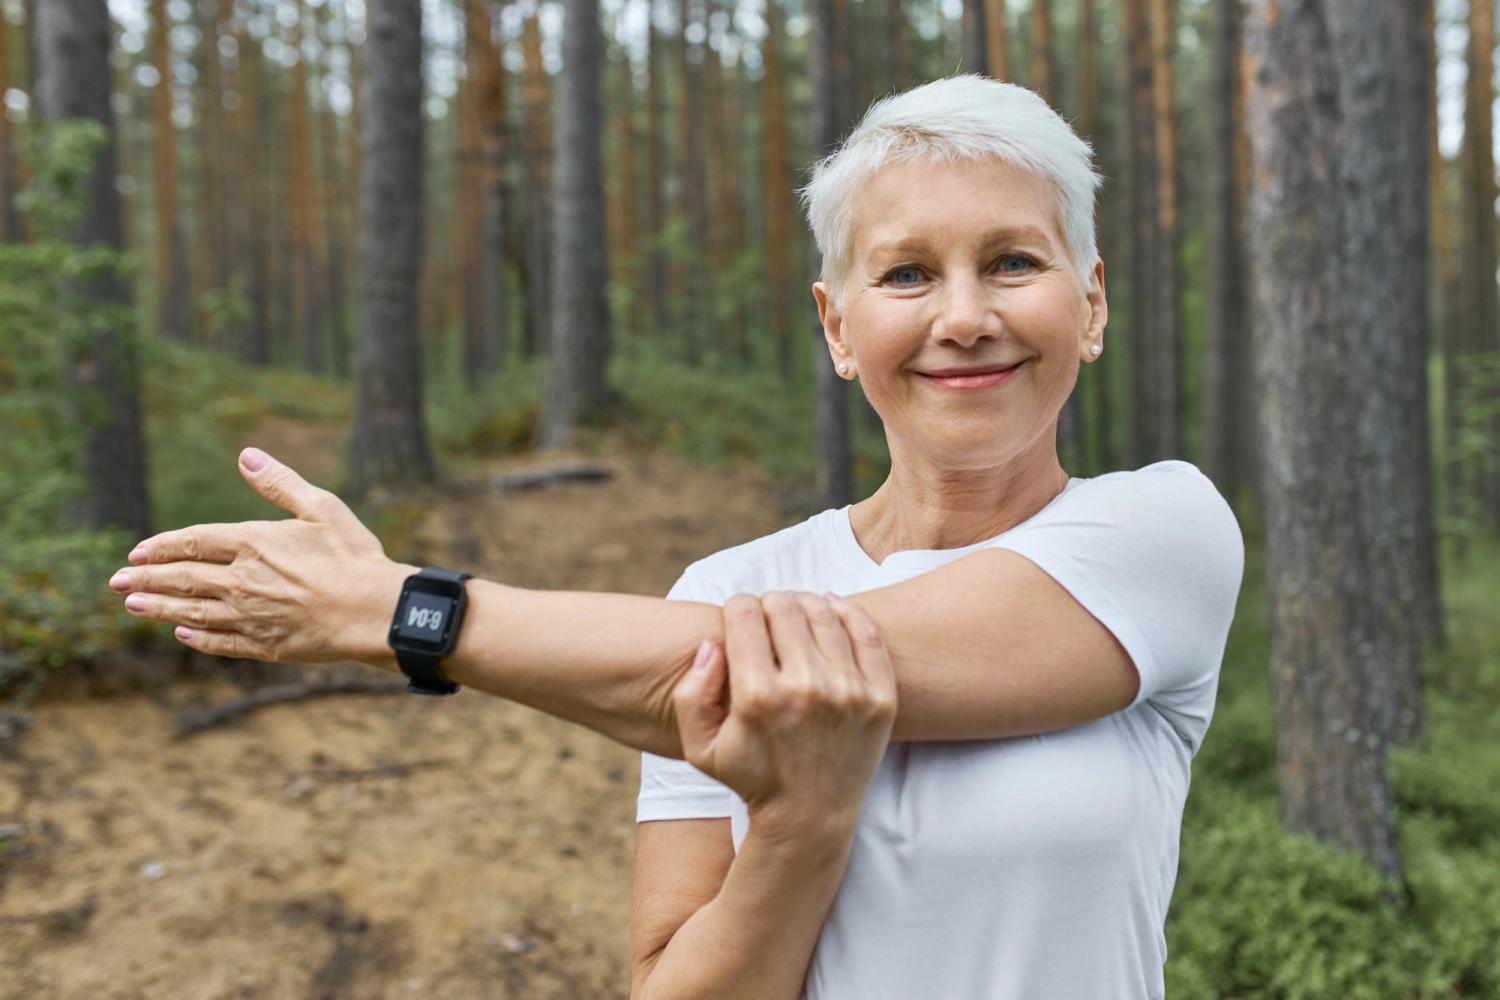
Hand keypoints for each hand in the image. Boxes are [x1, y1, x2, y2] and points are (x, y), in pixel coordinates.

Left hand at [106, 447, 415, 667]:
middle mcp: (242, 581)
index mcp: (253, 543)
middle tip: (116, 582)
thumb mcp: (321, 507)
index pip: (193, 541)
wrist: (374, 610)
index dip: (162, 546)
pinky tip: (182, 634)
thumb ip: (279, 483)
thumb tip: (246, 455)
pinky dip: (197, 638)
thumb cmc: (354, 555)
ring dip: (159, 609)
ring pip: (192, 612)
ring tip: (133, 607)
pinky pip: (219, 642)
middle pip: (182, 578)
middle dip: (145, 580)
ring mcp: (249, 616)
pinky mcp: (264, 645)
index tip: (137, 552)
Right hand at [670, 591, 897, 836]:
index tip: (740, 618)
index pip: (744, 614)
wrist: (811, 817)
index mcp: (758, 696)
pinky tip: (830, 611)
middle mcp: (806, 689)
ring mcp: (849, 691)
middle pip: (784, 607)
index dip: (736, 607)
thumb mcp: (700, 746)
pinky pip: (866, 632)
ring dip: (804, 605)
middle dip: (769, 603)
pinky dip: (846, 612)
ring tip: (796, 616)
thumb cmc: (751, 776)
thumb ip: (690, 694)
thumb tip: (709, 644)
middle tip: (767, 616)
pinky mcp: (880, 696)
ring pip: (824, 612)